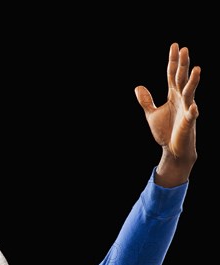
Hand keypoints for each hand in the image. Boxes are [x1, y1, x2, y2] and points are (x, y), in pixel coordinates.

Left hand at [135, 43, 199, 186]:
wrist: (173, 149)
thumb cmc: (165, 131)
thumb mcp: (152, 114)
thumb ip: (146, 101)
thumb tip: (138, 87)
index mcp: (173, 95)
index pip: (173, 74)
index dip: (173, 61)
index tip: (175, 45)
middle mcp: (181, 99)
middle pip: (182, 79)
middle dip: (183, 65)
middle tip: (184, 49)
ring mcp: (186, 110)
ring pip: (189, 93)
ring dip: (192, 82)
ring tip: (196, 69)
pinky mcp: (188, 123)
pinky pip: (191, 116)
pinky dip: (192, 111)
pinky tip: (193, 107)